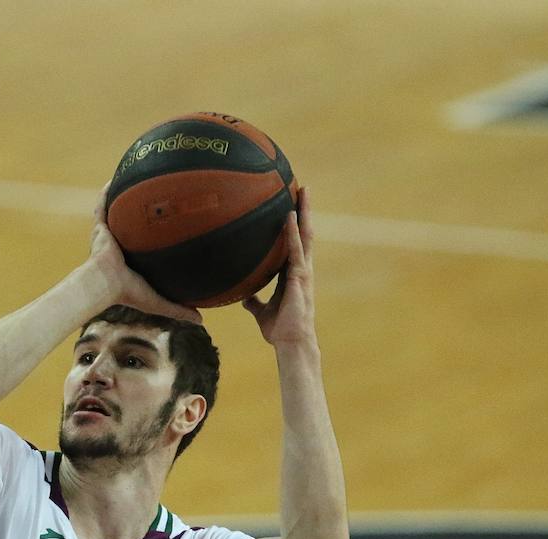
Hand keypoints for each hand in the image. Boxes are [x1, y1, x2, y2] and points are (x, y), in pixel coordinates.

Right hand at [88, 185, 201, 324]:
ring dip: (122, 197)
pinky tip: (114, 177)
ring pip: (117, 212)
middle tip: (158, 197)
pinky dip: (106, 192)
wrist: (104, 284)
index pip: (146, 245)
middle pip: (133, 224)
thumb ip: (179, 309)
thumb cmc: (127, 293)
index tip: (170, 225)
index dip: (155, 236)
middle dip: (141, 213)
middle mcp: (121, 244)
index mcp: (134, 259)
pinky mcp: (100, 227)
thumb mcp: (158, 301)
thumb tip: (202, 320)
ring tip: (133, 179)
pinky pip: (102, 206)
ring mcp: (109, 235)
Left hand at [244, 187, 315, 345]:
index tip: (291, 205)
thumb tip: (242, 296)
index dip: (294, 225)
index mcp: (292, 274)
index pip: (294, 243)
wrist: (290, 342)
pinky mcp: (300, 276)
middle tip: (302, 187)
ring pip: (306, 235)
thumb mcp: (260, 311)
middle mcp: (301, 267)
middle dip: (304, 210)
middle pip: (304, 232)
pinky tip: (289, 216)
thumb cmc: (279, 329)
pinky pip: (296, 249)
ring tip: (302, 190)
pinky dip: (293, 232)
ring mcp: (303, 271)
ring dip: (304, 212)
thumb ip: (253, 301)